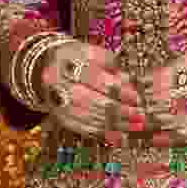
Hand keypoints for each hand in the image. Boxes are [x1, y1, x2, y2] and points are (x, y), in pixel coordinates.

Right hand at [39, 40, 162, 145]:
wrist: (46, 66)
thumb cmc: (76, 58)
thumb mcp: (93, 53)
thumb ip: (113, 68)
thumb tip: (132, 86)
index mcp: (68, 63)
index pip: (97, 80)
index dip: (120, 91)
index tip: (138, 98)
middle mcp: (59, 84)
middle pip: (93, 102)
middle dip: (121, 111)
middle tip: (141, 116)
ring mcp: (58, 103)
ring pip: (90, 118)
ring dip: (116, 125)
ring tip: (136, 126)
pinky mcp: (61, 118)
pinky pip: (84, 129)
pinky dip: (104, 133)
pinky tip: (120, 135)